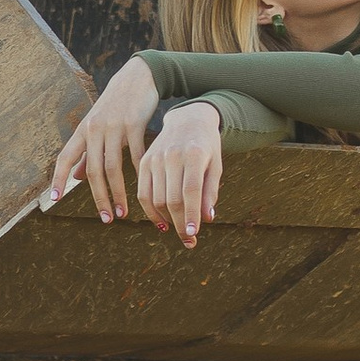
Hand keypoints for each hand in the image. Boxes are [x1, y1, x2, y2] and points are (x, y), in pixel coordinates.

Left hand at [46, 59, 160, 219]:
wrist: (138, 77)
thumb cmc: (116, 105)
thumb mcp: (97, 125)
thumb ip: (86, 152)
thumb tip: (76, 178)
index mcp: (83, 131)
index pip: (65, 158)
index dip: (58, 179)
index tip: (54, 200)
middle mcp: (95, 129)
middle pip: (92, 170)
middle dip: (99, 198)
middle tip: (105, 219)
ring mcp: (114, 126)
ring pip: (113, 167)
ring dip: (118, 193)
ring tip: (122, 213)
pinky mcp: (134, 123)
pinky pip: (135, 154)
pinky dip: (138, 174)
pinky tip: (144, 189)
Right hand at [136, 101, 223, 245]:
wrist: (188, 119)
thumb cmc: (207, 146)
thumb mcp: (215, 165)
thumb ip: (210, 191)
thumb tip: (207, 218)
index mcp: (194, 154)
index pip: (191, 190)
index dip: (191, 215)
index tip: (193, 235)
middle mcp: (172, 155)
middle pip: (172, 199)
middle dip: (180, 224)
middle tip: (189, 241)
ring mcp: (155, 158)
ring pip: (156, 199)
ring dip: (167, 221)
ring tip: (178, 232)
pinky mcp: (144, 162)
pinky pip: (143, 193)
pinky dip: (151, 212)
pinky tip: (161, 223)